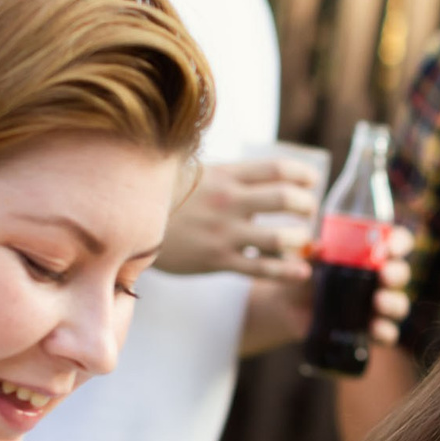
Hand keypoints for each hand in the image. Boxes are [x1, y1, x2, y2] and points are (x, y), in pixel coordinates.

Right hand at [154, 157, 319, 279]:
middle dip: (306, 206)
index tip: (312, 181)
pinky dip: (287, 272)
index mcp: (226, 176)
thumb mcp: (197, 173)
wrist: (128, 221)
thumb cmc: (168, 196)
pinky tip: (302, 272)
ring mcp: (225, 233)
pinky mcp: (218, 260)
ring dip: (300, 239)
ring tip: (302, 241)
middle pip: (286, 199)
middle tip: (308, 210)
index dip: (302, 175)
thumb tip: (261, 173)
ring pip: (280, 238)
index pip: (277, 169)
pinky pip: (261, 268)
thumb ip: (229, 174)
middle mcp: (229, 202)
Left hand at [238, 225, 414, 355]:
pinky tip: (374, 329)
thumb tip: (318, 246)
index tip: (389, 247)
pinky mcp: (370, 330)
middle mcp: (379, 279)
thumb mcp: (304, 260)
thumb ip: (310, 252)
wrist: (289, 307)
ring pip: (399, 304)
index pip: (396, 242)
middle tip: (383, 275)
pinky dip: (385, 332)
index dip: (399, 242)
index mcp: (371, 254)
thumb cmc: (303, 274)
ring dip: (393, 302)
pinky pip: (387, 334)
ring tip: (378, 302)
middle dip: (396, 274)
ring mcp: (377, 306)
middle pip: (401, 273)